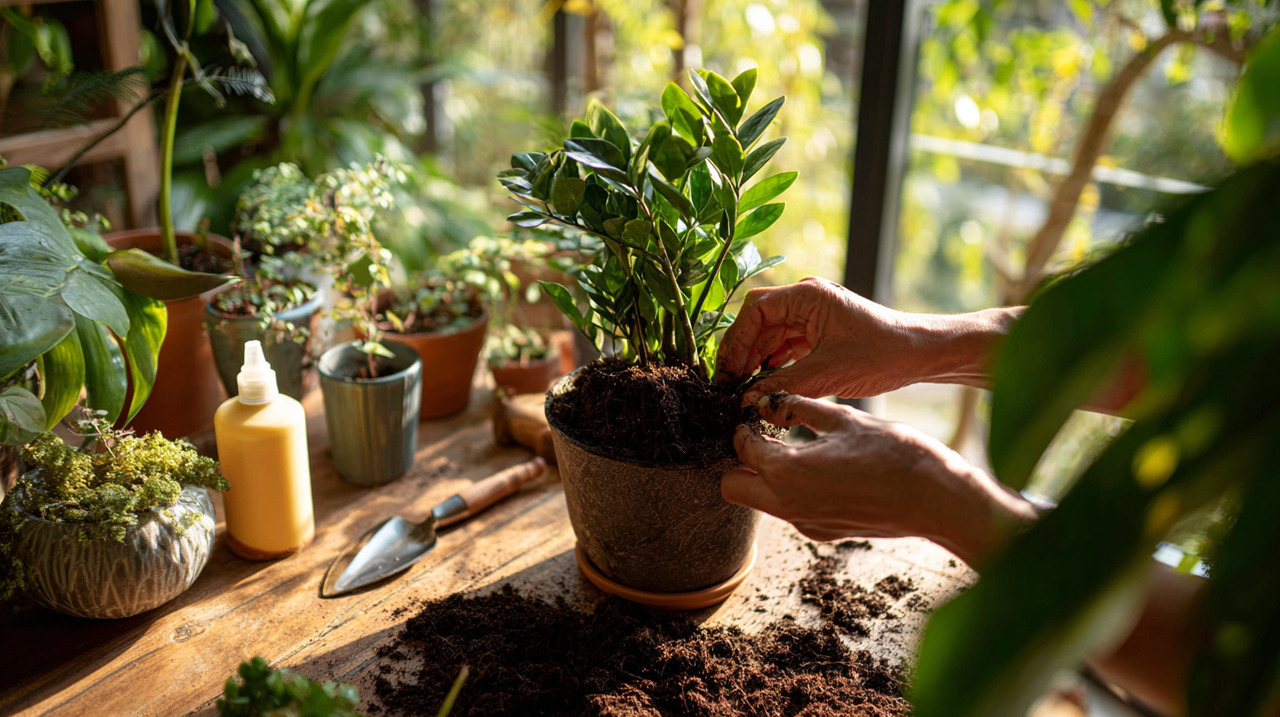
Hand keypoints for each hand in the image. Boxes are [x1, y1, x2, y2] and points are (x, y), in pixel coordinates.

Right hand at [715, 277, 1021, 404]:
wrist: (921, 355)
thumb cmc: (882, 354)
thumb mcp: (826, 374)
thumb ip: (782, 385)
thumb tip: (746, 401)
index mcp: (807, 295)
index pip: (754, 310)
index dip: (735, 341)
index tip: (727, 372)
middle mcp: (805, 300)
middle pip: (758, 323)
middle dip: (742, 355)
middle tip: (729, 388)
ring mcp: (812, 316)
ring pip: (769, 337)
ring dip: (756, 363)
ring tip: (744, 392)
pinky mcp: (818, 333)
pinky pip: (785, 347)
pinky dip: (773, 366)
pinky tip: (764, 388)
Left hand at [720, 394, 1036, 565]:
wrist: (936, 499)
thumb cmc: (895, 453)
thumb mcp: (844, 418)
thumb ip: (800, 407)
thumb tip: (771, 398)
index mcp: (788, 471)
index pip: (741, 447)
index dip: (744, 425)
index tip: (756, 412)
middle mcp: (788, 505)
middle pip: (732, 486)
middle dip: (739, 460)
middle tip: (763, 435)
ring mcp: (805, 523)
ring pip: (760, 501)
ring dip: (765, 476)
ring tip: (793, 447)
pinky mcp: (823, 532)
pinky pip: (789, 510)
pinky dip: (791, 490)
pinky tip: (821, 469)